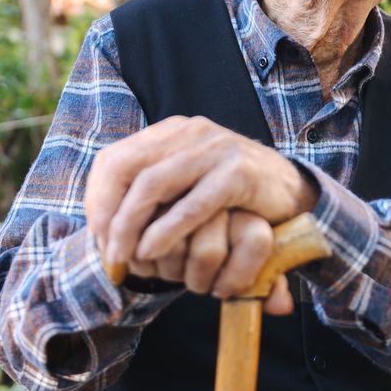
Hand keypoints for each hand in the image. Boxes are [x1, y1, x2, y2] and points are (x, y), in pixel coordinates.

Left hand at [86, 116, 316, 300]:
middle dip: (109, 214)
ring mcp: (215, 148)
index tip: (97, 236)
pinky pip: (193, 204)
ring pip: (153, 184)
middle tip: (107, 253)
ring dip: (131, 225)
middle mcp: (190, 132)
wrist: (293, 191)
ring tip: (125, 258)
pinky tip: (153, 251)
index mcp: (172, 131)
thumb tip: (100, 223)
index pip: (115, 159)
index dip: (98, 199)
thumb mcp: (188, 182)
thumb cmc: (232, 195)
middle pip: (127, 168)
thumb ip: (152, 191)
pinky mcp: (238, 173)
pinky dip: (167, 230)